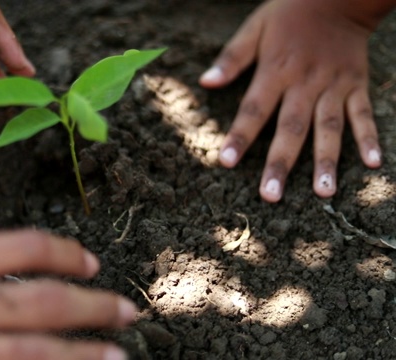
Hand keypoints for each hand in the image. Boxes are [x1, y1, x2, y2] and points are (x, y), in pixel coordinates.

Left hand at [199, 0, 383, 201]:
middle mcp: (305, 82)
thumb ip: (232, 58)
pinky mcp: (356, 85)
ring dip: (326, 160)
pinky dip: (369, 137)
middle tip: (271, 195)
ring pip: (329, 128)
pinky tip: (372, 164)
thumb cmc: (289, 14)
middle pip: (291, 128)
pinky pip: (364, 113)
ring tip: (323, 193)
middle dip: (281, 163)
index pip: (254, 109)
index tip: (227, 162)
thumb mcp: (254, 28)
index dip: (240, 136)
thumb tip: (205, 82)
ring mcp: (334, 86)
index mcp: (276, 70)